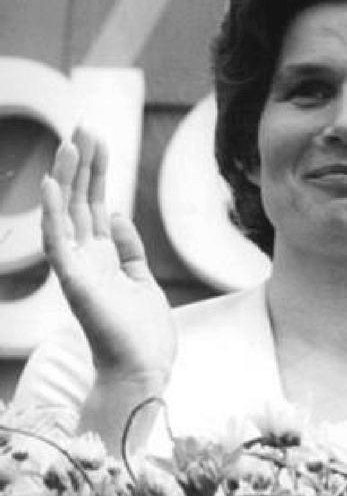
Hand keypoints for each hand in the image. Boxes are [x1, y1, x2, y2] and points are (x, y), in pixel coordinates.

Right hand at [41, 127, 174, 388]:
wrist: (143, 370)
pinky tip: (54, 185)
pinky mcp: (74, 282)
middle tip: (84, 125)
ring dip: (69, 178)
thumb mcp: (142, 281)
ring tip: (72, 142)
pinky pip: (58, 243)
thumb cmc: (144, 335)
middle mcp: (86, 259)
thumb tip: (116, 214)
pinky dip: (55, 214)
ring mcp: (77, 269)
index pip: (95, 204)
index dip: (96, 172)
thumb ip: (129, 249)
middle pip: (81, 201)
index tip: (97, 140)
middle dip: (84, 164)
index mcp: (103, 258)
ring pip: (67, 213)